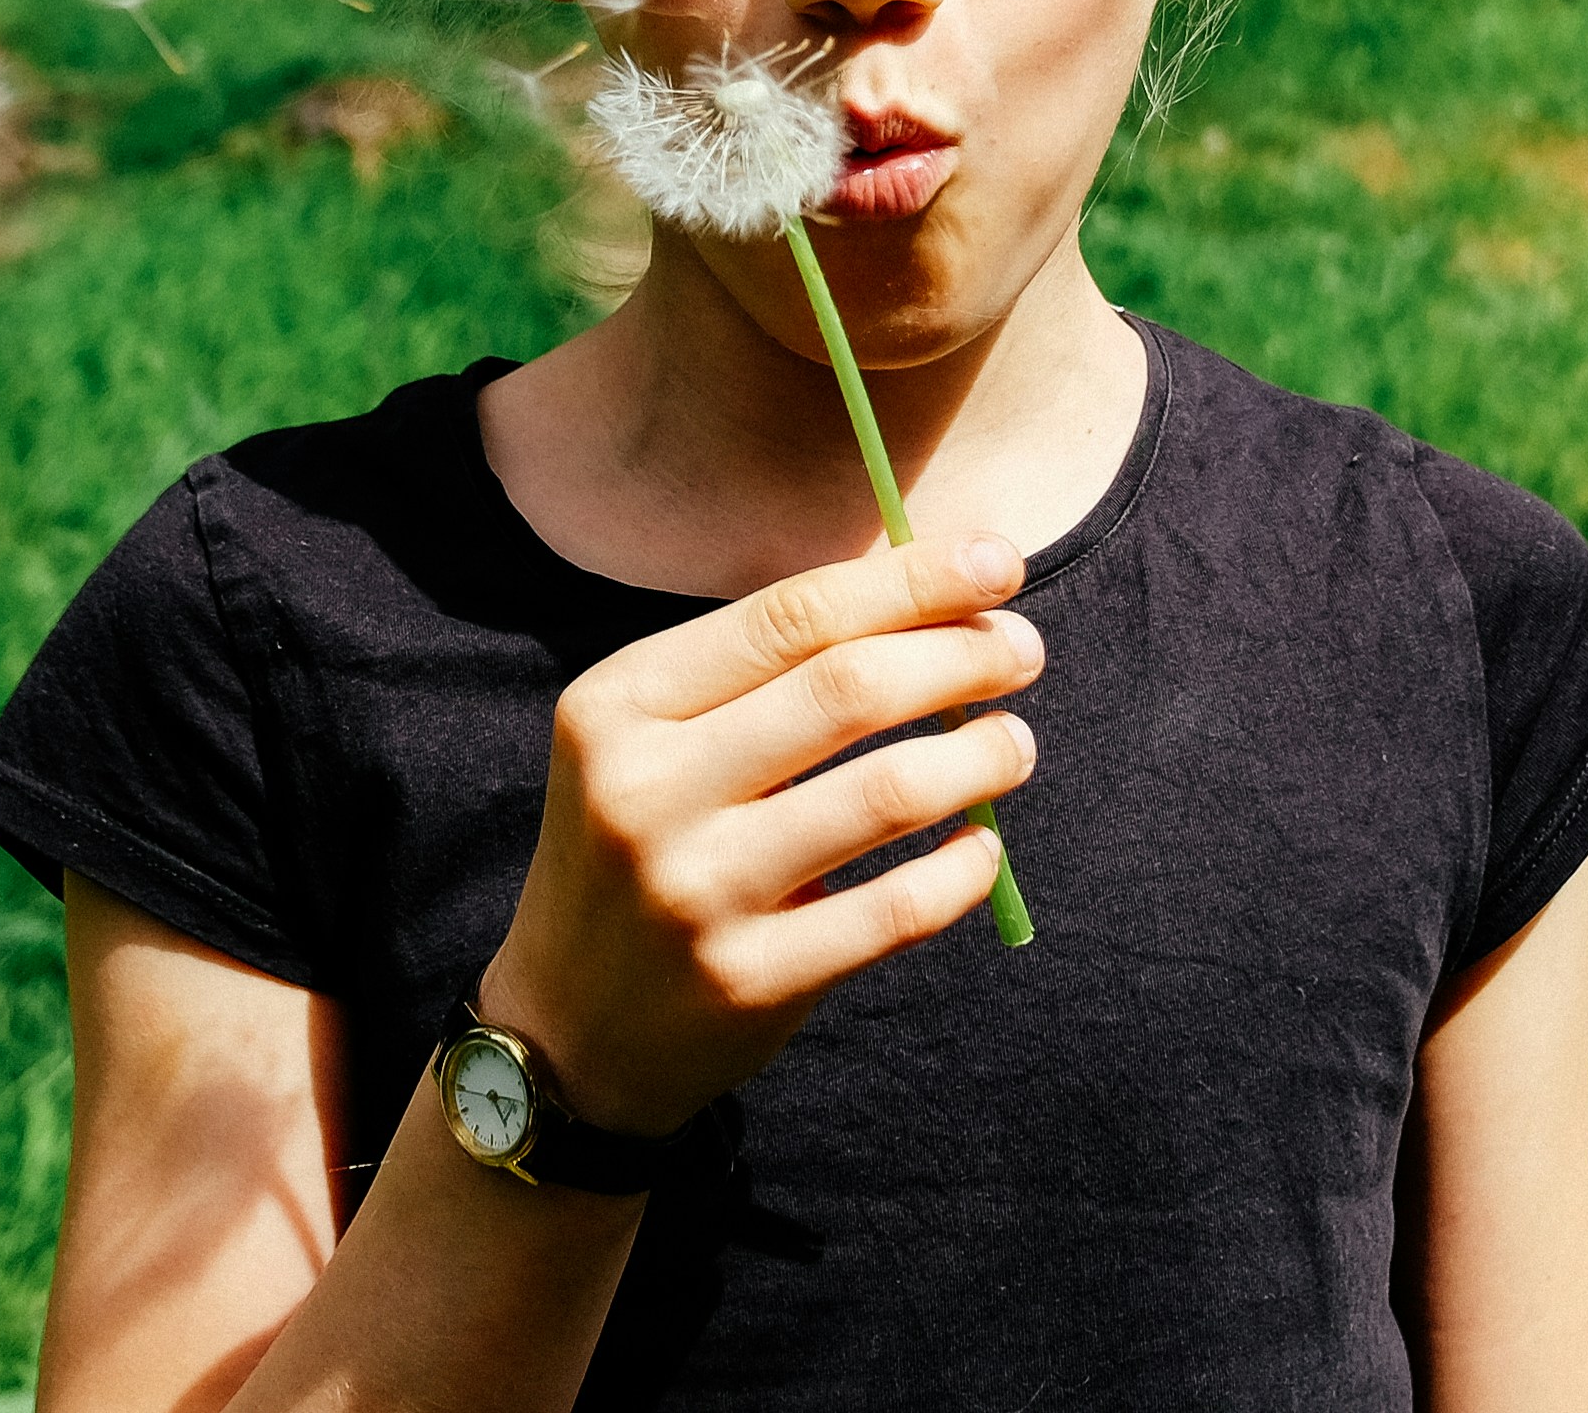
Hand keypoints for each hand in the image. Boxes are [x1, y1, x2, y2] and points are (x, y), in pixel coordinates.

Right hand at [478, 532, 1043, 1138]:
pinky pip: (897, 909)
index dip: (912, 581)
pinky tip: (982, 846)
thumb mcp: (653, 736)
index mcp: (619, 703)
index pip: (792, 616)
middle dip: (960, 657)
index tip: (999, 563)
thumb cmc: (641, 843)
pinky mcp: (749, 979)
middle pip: (846, 690)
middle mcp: (645, 789)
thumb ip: (763, 667)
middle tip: (1021, 651)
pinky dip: (964, 868)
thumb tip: (929, 592)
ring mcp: (696, 891)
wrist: (566, 1024)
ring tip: (1013, 743)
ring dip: (978, 756)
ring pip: (886, 793)